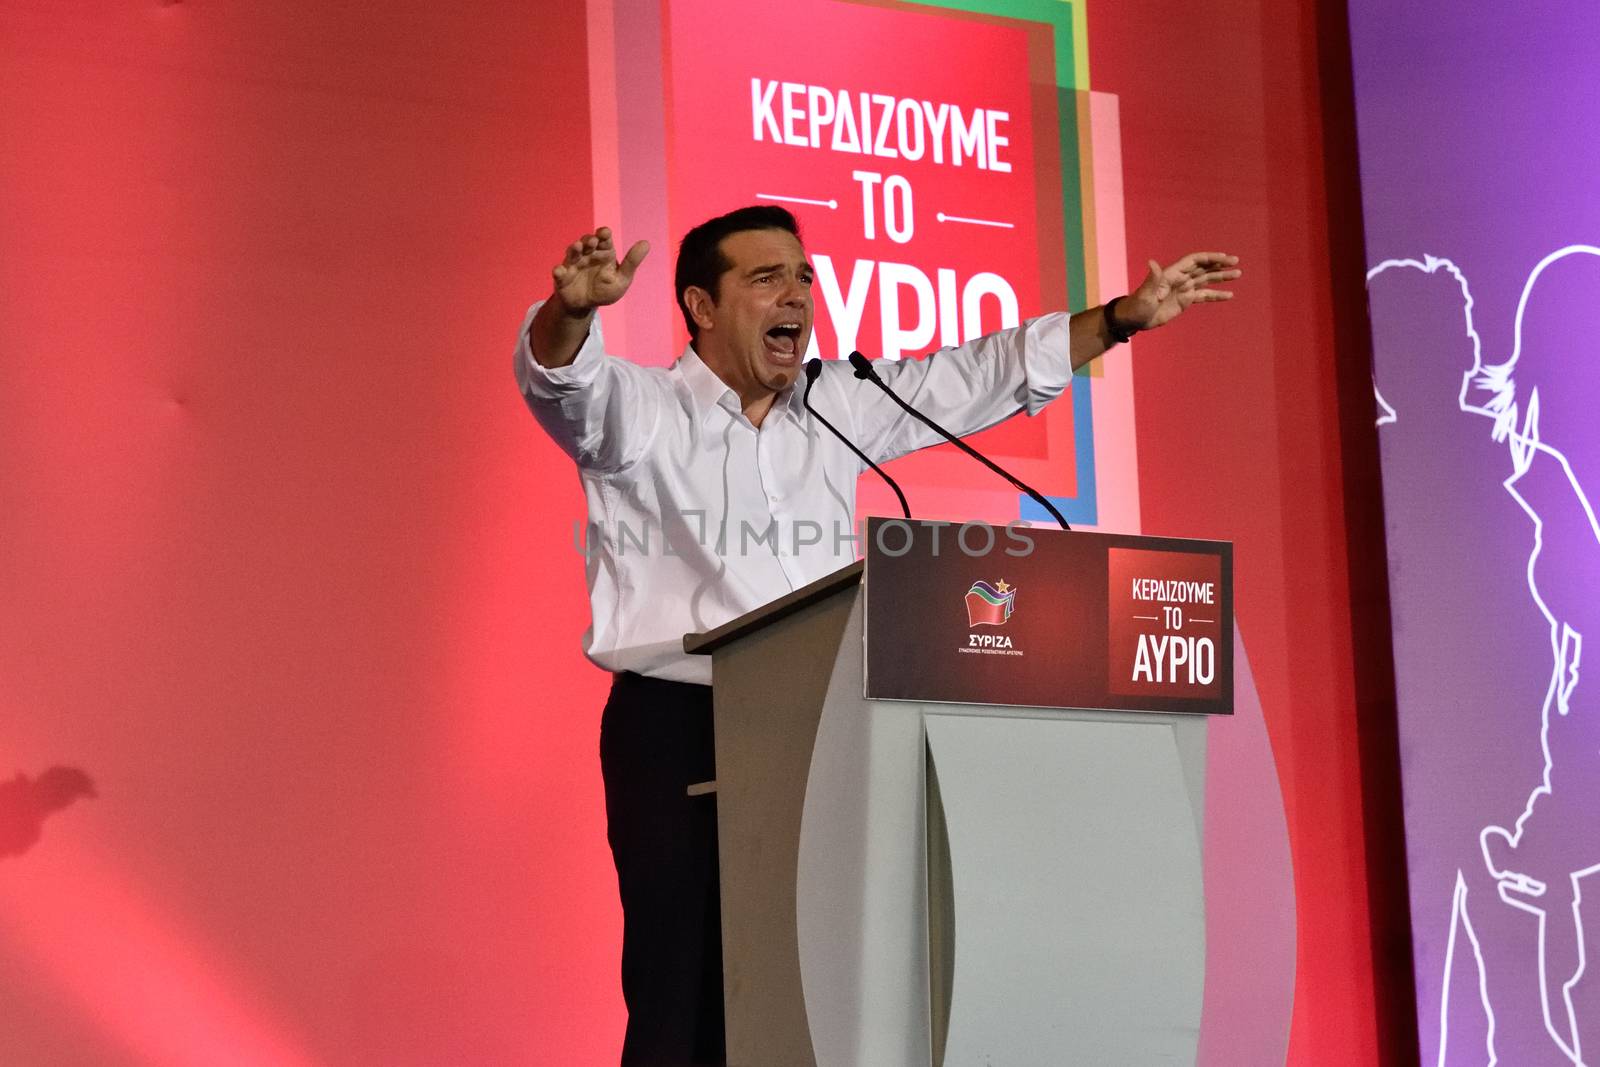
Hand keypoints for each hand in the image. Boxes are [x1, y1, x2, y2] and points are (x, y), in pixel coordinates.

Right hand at [552, 227, 649, 314]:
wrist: (586, 306)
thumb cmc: (605, 290)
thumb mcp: (622, 279)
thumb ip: (632, 262)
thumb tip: (646, 243)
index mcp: (603, 253)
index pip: (604, 240)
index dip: (603, 235)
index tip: (605, 233)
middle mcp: (587, 255)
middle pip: (587, 243)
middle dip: (589, 240)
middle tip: (592, 241)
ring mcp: (573, 264)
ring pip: (572, 253)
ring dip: (574, 249)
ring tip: (578, 247)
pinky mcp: (562, 277)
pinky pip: (559, 273)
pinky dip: (558, 271)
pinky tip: (559, 271)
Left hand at [1116, 252, 1240, 332]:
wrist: (1134, 320)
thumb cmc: (1136, 305)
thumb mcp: (1145, 294)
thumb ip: (1152, 279)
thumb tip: (1152, 262)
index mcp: (1172, 273)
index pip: (1195, 261)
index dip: (1210, 258)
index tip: (1225, 259)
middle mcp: (1180, 278)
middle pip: (1204, 268)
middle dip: (1220, 264)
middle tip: (1236, 263)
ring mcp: (1183, 289)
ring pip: (1206, 280)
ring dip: (1222, 277)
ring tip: (1238, 274)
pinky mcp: (1185, 300)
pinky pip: (1203, 295)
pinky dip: (1216, 294)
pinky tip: (1229, 295)